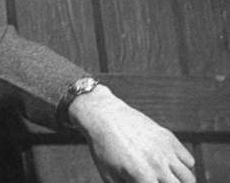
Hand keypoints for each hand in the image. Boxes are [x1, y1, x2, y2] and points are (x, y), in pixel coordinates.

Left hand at [69, 84, 195, 182]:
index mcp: (142, 176)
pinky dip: (183, 167)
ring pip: (189, 178)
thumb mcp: (109, 176)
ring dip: (180, 181)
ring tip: (165, 179)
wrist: (103, 116)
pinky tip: (168, 166)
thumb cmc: (103, 149)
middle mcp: (158, 164)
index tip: (147, 182)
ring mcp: (165, 150)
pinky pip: (189, 160)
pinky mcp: (168, 137)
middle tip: (156, 180)